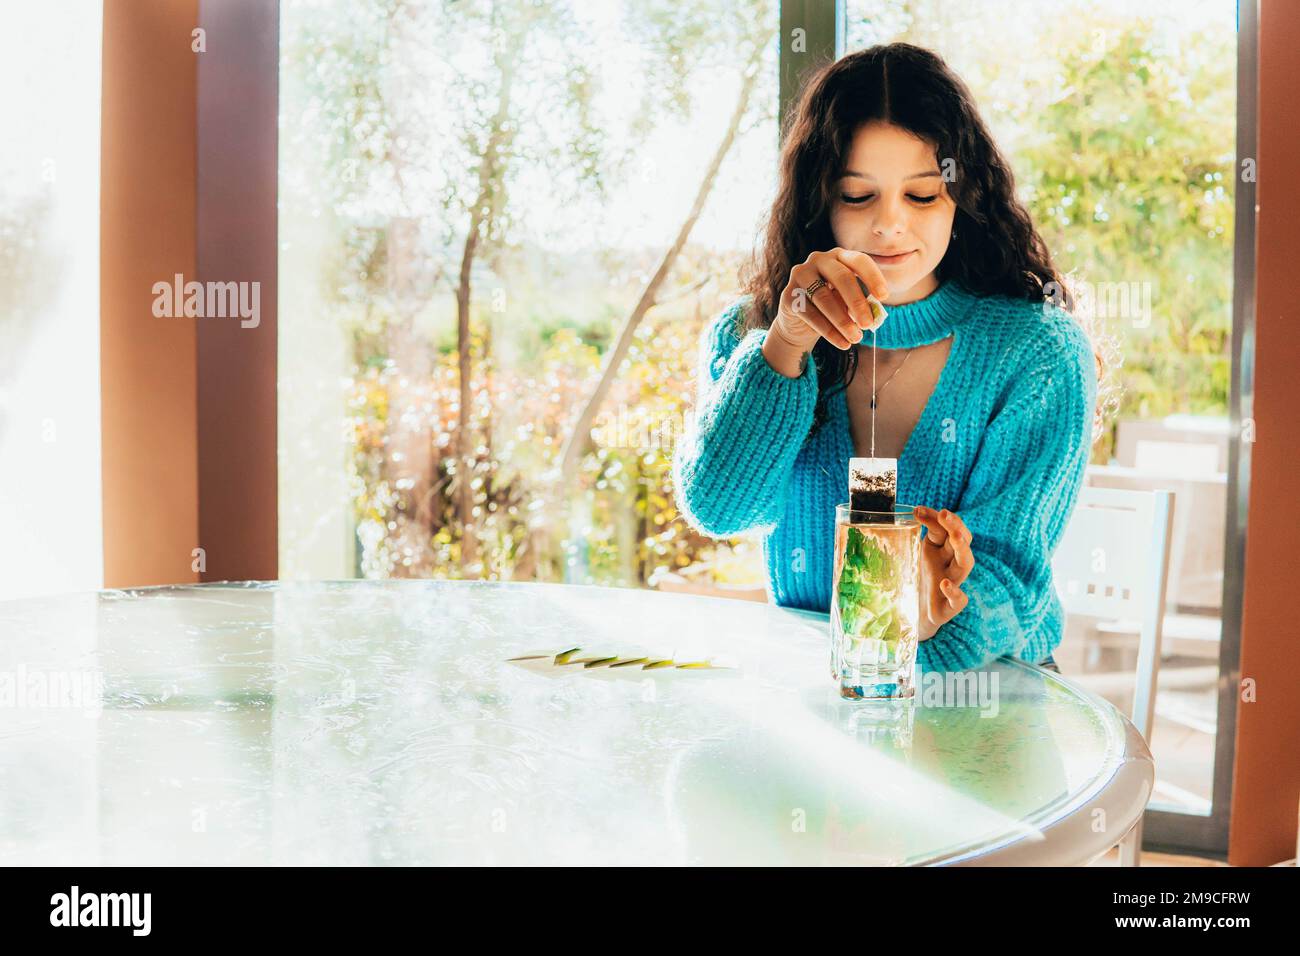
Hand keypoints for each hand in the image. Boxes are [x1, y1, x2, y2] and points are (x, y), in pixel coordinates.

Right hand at [771, 247, 890, 353]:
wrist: (800, 322)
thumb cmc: (832, 307)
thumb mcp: (849, 303)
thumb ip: (861, 304)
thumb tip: (874, 315)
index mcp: (839, 256)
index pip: (859, 260)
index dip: (873, 277)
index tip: (884, 296)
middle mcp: (818, 260)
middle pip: (841, 277)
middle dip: (857, 302)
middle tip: (868, 324)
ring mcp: (800, 275)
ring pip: (824, 298)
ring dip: (843, 321)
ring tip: (856, 338)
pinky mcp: (789, 295)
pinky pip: (811, 314)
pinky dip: (829, 331)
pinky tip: (843, 343)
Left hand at [914, 506, 973, 640]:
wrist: (914, 614)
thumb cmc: (919, 578)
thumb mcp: (919, 553)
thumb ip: (919, 533)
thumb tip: (917, 509)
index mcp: (944, 550)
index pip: (948, 529)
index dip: (936, 518)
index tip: (917, 510)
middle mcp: (951, 564)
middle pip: (961, 543)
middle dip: (955, 526)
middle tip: (945, 514)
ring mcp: (952, 584)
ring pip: (965, 565)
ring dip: (963, 550)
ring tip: (955, 536)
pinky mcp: (948, 607)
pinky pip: (959, 599)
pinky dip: (955, 592)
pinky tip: (945, 584)